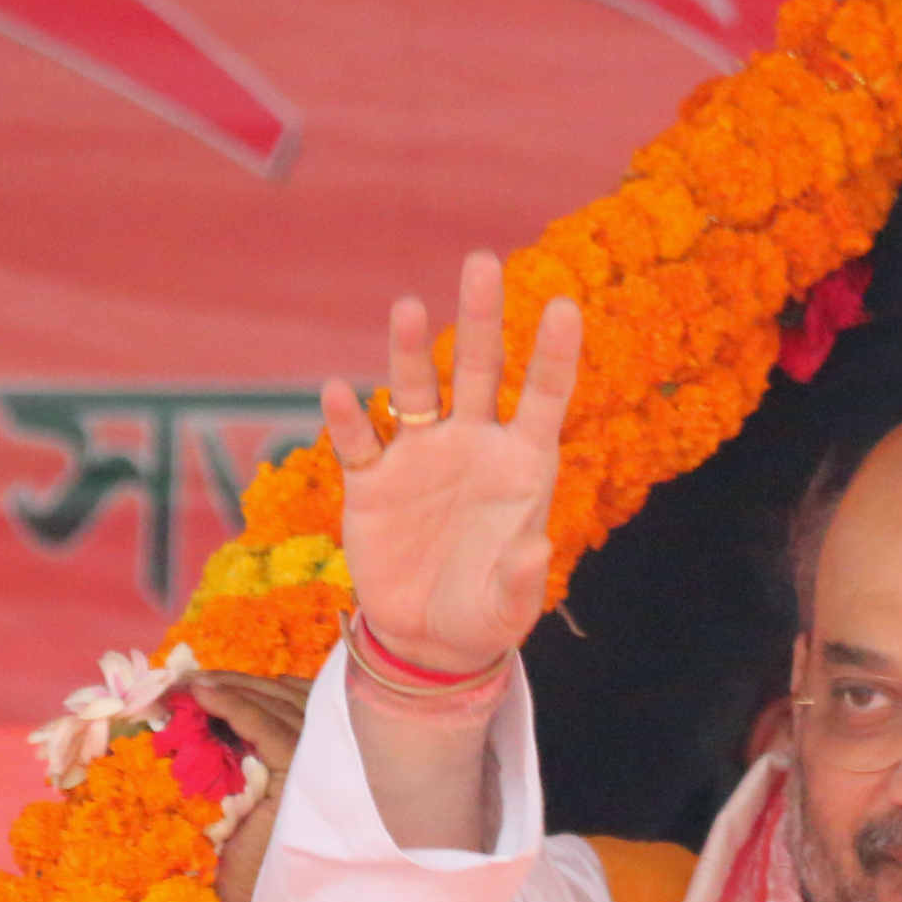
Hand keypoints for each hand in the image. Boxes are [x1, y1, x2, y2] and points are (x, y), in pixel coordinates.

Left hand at [189, 671, 312, 901]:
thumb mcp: (244, 785)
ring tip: (186, 683)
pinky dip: (232, 705)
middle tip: (186, 676)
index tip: (205, 681)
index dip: (251, 686)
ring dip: (227, 687)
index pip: (293, 703)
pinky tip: (201, 695)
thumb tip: (211, 702)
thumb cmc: (240, 852)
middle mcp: (332, 756)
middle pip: (285, 698)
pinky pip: (264, 727)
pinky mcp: (300, 775)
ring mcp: (320, 763)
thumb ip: (246, 747)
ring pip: (275, 705)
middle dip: (234, 682)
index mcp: (324, 758)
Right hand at [321, 252, 585, 693]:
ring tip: (407, 308)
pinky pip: (358, 442)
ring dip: (408, 350)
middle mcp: (472, 445)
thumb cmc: (484, 615)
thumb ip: (523, 577)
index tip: (563, 304)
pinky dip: (347, 419)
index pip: (542, 397)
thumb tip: (538, 547)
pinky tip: (338, 393)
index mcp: (522, 466)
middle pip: (477, 368)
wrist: (428, 639)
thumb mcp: (510, 608)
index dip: (552, 354)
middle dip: (481, 317)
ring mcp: (420, 457)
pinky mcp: (372, 481)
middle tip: (481, 262)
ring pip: (415, 390)